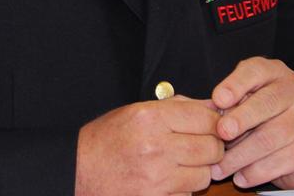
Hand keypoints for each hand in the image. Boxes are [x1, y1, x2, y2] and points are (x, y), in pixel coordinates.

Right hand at [75, 97, 224, 195]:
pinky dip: (184, 190)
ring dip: (199, 171)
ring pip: (204, 175)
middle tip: (202, 146)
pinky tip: (169, 181)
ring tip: (182, 164)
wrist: (78, 171)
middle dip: (212, 147)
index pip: (206, 118)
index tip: (213, 125)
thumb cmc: (107, 139)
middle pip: (212, 147)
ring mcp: (156, 178)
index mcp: (150, 117)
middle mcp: (156, 146)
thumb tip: (211, 107)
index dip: (215, 121)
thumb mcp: (136, 111)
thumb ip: (175, 107)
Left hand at [209, 57, 293, 189]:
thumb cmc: (262, 108)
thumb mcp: (247, 94)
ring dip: (243, 155)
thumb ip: (231, 100)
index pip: (256, 71)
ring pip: (273, 138)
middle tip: (221, 133)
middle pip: (268, 103)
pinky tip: (240, 177)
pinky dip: (257, 172)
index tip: (218, 99)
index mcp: (274, 72)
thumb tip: (212, 113)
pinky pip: (283, 162)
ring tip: (220, 167)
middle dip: (242, 119)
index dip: (236, 84)